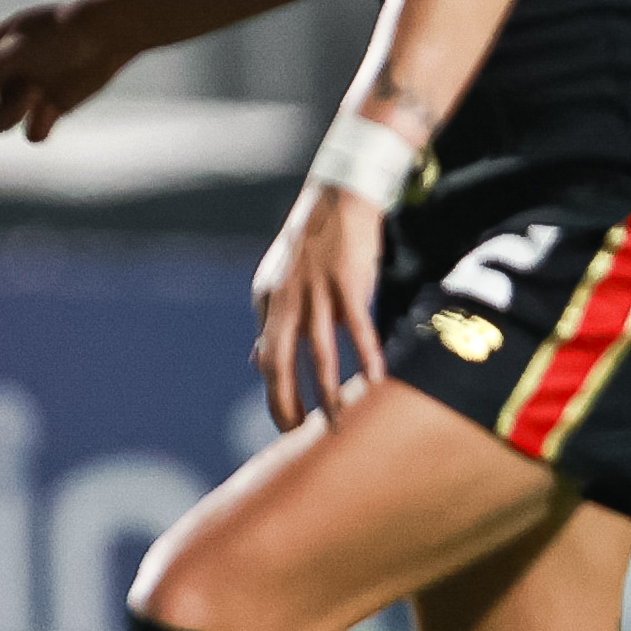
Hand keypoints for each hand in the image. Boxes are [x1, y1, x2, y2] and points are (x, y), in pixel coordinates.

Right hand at [0, 0, 127, 140]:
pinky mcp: (49, 108)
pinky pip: (31, 133)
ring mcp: (23, 91)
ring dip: (9, 114)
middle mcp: (1, 72)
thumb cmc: (62, 34)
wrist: (110, 36)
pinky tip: (50, 108)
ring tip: (34, 93)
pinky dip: (37, 126)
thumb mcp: (19, 46)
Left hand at [251, 183, 388, 430]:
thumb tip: (255, 362)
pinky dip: (366, 356)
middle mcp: (285, 297)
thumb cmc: (313, 242)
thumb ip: (269, 323)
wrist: (340, 195)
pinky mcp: (349, 281)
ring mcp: (317, 290)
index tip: (288, 424)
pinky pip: (358, 327)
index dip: (275, 394)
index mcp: (267, 299)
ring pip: (319, 352)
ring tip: (336, 422)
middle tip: (299, 436)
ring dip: (327, 391)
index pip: (266, 358)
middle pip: (280, 362)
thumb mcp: (279, 282)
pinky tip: (375, 381)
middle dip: (286, 402)